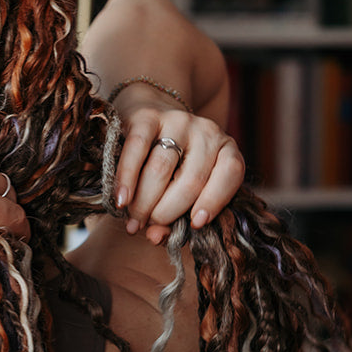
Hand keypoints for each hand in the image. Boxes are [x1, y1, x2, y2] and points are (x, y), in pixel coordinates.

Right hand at [112, 90, 244, 244]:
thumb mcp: (183, 188)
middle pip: (190, 180)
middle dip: (166, 212)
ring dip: (144, 202)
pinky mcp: (148, 116)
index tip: (194, 225)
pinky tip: (121, 200)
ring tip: (133, 222)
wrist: (152, 114)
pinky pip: (137, 149)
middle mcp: (208, 132)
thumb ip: (176, 217)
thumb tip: (155, 237)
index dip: (214, 202)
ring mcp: (179, 121)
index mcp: (226, 150)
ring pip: (161, 168)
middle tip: (148, 227)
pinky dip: (127, 178)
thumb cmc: (172, 164)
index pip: (230, 174)